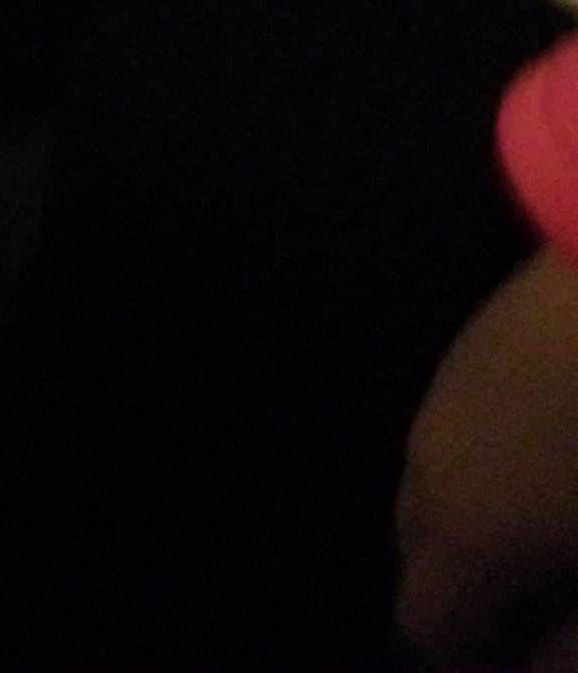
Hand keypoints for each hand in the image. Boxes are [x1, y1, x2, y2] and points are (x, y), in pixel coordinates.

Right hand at [400, 249, 577, 661]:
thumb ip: (574, 633)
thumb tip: (539, 662)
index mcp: (467, 537)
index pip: (427, 626)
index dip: (473, 654)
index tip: (526, 652)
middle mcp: (432, 466)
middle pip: (419, 556)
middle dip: (475, 593)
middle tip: (549, 600)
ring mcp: (451, 392)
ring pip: (441, 484)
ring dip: (487, 522)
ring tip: (563, 527)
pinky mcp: (484, 341)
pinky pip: (466, 430)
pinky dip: (501, 465)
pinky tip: (566, 456)